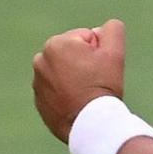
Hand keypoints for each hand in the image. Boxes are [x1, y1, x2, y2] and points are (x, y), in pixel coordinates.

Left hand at [32, 19, 127, 141]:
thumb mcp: (114, 52)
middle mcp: (40, 60)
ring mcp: (38, 82)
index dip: (98, 53)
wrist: (90, 124)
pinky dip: (66, 95)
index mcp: (55, 44)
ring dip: (75, 79)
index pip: (86, 39)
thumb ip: (113, 29)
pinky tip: (76, 104)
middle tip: (94, 81)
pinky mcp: (39, 101)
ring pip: (65, 73)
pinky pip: (56, 92)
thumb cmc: (102, 86)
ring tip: (85, 94)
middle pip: (73, 55)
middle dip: (84, 64)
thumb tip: (103, 29)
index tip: (99, 69)